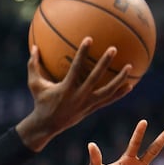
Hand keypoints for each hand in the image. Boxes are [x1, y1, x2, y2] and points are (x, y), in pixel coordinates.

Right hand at [17, 38, 133, 150]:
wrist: (46, 126)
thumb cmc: (40, 102)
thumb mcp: (34, 84)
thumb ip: (33, 65)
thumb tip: (34, 47)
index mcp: (65, 89)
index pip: (76, 68)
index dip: (82, 54)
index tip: (89, 39)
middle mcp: (78, 96)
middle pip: (95, 78)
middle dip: (104, 63)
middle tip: (113, 48)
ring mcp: (87, 104)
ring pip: (107, 91)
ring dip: (119, 80)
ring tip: (130, 67)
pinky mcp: (91, 109)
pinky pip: (108, 100)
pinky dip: (119, 93)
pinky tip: (130, 85)